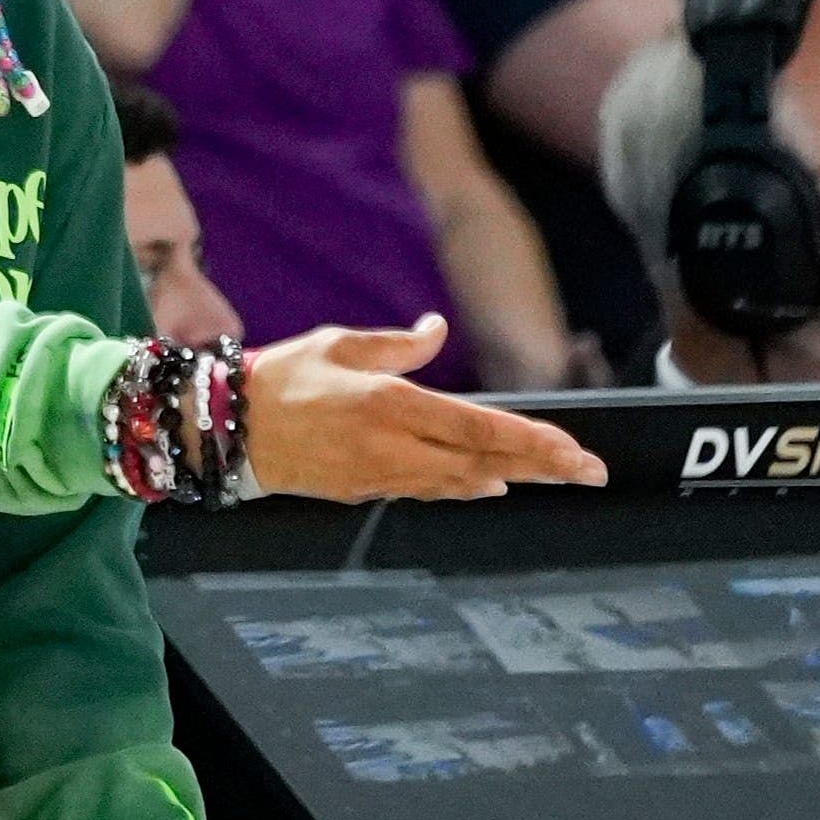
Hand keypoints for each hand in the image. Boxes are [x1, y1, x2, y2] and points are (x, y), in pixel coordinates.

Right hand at [245, 314, 608, 502]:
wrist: (229, 430)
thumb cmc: (283, 377)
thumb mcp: (340, 344)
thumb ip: (398, 345)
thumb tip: (437, 328)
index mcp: (390, 403)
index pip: (479, 428)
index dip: (532, 443)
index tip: (573, 451)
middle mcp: (392, 446)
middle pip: (483, 463)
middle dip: (542, 468)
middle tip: (590, 473)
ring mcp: (380, 475)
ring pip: (460, 482)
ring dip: (510, 477)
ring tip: (555, 474)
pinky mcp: (364, 490)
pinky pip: (428, 490)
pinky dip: (465, 487)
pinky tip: (489, 484)